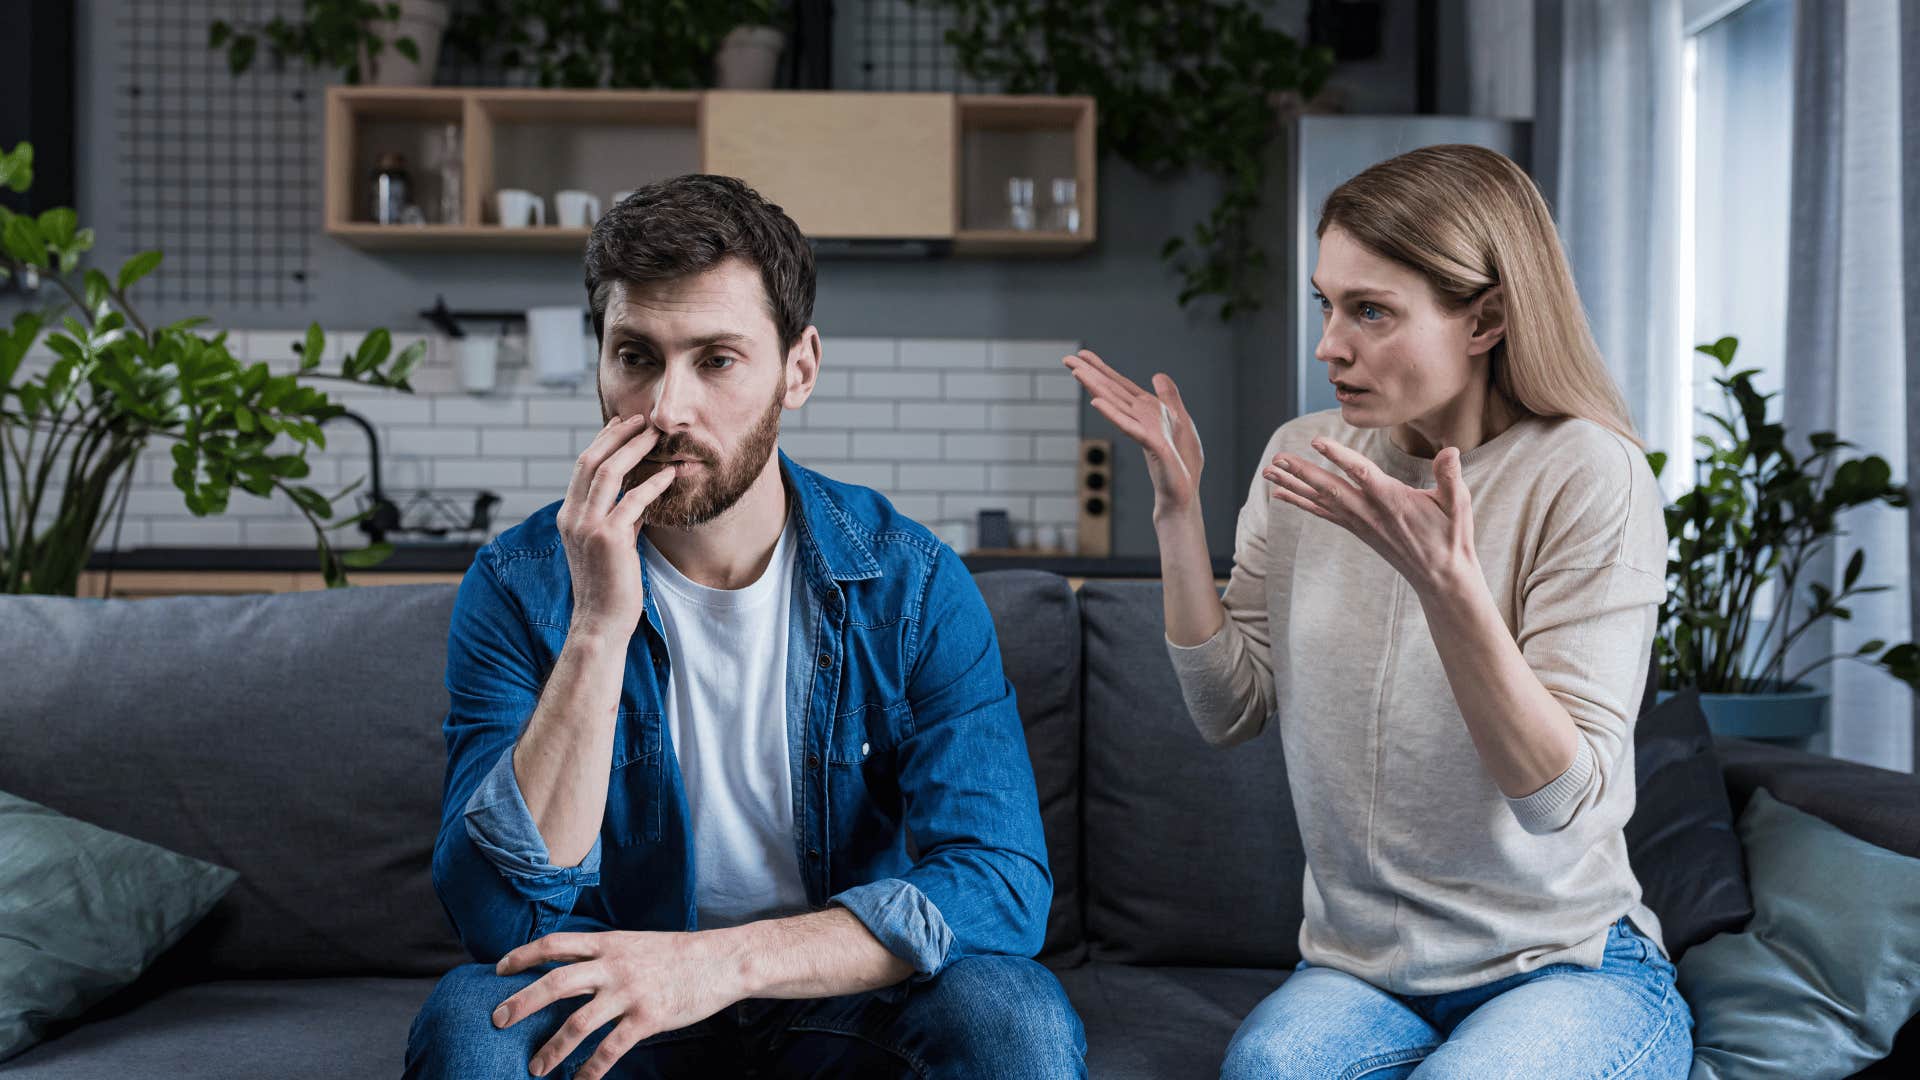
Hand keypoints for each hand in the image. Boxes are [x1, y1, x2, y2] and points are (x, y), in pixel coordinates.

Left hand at [491, 930, 742, 1079]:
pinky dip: (591, 1070)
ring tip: (534, 1067)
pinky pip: (611, 1049)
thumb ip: (604, 954)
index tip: (499, 969)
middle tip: (497, 1020)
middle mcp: (614, 966)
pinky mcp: (647, 1018)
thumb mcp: (635, 943)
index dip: (524, 955)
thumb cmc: (677, 953)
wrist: (721, 960)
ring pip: (578, 1023)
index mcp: (609, 943)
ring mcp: (630, 993)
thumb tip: (572, 966)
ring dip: (552, 1048)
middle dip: (522, 1003)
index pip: (556, 944)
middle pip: (555, 983)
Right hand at [558, 415, 677, 640]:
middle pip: (591, 461)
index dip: (602, 441)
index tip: (622, 424)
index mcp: (567, 516)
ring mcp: (587, 527)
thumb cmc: (608, 586)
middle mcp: (572, 517)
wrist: (600, 622)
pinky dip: (653, 484)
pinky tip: (670, 474)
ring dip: (634, 449)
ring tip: (656, 436)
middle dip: (618, 435)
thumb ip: (618, 519)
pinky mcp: (609, 539)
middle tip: (642, 419)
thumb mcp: (608, 545)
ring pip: (608, 473)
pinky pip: (633, 500)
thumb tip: (638, 496)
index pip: (582, 467)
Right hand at [1062, 348, 1204, 515]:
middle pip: (1111, 391)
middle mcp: (1139, 418)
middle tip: (1066, 359)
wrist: (1183, 493)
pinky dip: (1113, 414)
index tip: (1082, 354)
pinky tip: (1096, 402)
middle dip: (1090, 374)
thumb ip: (1168, 397)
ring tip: (1077, 372)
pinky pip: (1130, 426)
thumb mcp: (1180, 419)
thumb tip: (1157, 375)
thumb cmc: (1181, 462)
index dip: (1101, 368)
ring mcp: (1143, 431)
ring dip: (1096, 388)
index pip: (1119, 385)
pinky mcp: (1152, 445)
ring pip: (1115, 404)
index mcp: (1146, 410)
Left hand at [1264, 437, 1478, 595]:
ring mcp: (1360, 522)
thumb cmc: (1451, 536)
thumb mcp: (1458, 504)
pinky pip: (1323, 513)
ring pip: (1321, 500)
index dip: (1339, 456)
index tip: (1318, 442)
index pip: (1361, 473)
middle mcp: (1370, 511)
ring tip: (1268, 471)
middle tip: (1277, 457)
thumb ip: (1450, 476)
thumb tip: (1452, 450)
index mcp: (1392, 499)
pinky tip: (1281, 494)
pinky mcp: (1357, 529)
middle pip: (1330, 488)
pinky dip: (1300, 502)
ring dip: (1293, 484)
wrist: (1440, 576)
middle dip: (1302, 471)